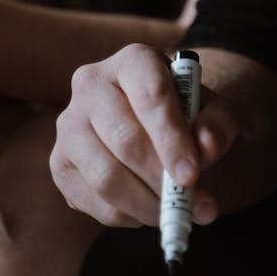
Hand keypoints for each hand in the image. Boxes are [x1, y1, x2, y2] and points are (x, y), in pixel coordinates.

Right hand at [50, 43, 235, 227]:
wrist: (153, 124)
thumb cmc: (187, 112)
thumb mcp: (213, 110)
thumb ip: (216, 125)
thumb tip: (206, 148)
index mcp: (133, 60)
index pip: (151, 97)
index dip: (171, 140)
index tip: (191, 176)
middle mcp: (91, 84)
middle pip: (124, 139)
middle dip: (160, 179)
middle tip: (191, 205)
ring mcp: (69, 124)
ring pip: (104, 176)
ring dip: (145, 204)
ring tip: (175, 213)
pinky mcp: (60, 163)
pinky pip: (92, 201)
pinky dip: (126, 215)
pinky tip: (149, 209)